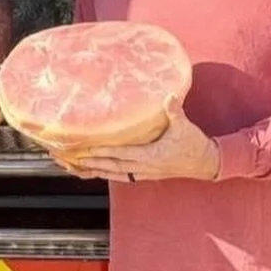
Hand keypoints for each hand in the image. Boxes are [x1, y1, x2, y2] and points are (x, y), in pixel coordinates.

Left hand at [63, 100, 220, 183]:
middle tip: (65, 157)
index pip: (119, 154)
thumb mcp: (185, 126)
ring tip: (68, 165)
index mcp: (150, 156)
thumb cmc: (193, 144)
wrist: (204, 163)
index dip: (100, 153)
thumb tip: (168, 95)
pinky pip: (117, 175)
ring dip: (89, 170)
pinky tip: (88, 171)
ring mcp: (141, 173)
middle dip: (86, 162)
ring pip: (110, 173)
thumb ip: (174, 111)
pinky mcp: (142, 174)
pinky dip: (101, 173)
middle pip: (108, 166)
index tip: (82, 150)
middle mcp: (142, 168)